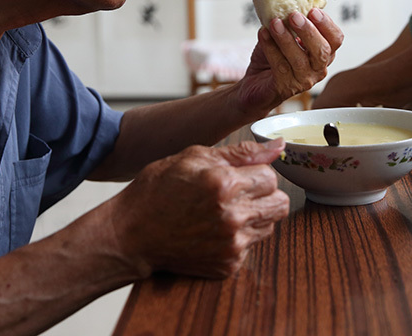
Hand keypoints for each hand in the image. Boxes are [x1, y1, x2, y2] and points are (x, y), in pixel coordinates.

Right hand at [107, 139, 288, 278]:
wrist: (131, 234)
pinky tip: (214, 229)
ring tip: (225, 210)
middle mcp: (232, 217)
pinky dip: (239, 237)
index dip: (256, 172)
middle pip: (279, 203)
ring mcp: (231, 245)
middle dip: (264, 194)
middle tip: (239, 192)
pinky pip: (252, 246)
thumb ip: (241, 152)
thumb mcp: (194, 157)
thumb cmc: (158, 189)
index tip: (239, 175)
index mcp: (225, 185)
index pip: (271, 176)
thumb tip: (279, 146)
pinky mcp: (228, 265)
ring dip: (255, 216)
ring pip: (270, 225)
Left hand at [238, 8, 343, 111]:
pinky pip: (280, 66)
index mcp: (324, 52)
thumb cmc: (274, 56)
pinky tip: (262, 34)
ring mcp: (304, 80)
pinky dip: (270, 48)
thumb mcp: (286, 33)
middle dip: (309, 31)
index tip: (312, 10)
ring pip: (300, 60)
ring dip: (286, 39)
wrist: (256, 83)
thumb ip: (292, 20)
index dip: (327, 24)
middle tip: (294, 15)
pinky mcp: (286, 87)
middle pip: (323, 50)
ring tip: (274, 23)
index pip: (336, 39)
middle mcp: (318, 68)